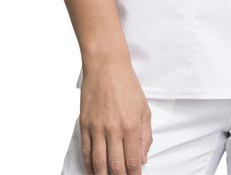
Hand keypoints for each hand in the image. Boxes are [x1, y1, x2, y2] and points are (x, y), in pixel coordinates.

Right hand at [79, 54, 151, 173]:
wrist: (106, 65)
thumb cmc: (126, 84)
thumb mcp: (144, 108)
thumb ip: (145, 135)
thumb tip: (142, 158)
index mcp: (131, 125)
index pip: (132, 161)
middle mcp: (113, 129)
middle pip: (115, 166)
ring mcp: (97, 128)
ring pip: (98, 163)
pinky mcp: (85, 124)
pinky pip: (86, 151)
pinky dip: (89, 165)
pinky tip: (93, 171)